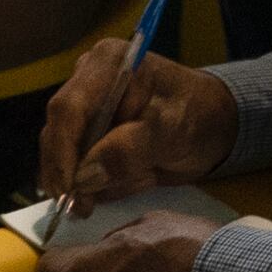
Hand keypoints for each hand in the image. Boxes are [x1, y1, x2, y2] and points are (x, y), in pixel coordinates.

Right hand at [38, 37, 238, 205]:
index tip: (67, 188)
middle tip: (81, 208)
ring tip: (102, 200)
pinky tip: (112, 189)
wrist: (213, 125)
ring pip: (63, 152)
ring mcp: (86, 106)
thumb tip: (85, 176)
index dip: (62, 150)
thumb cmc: (198, 116)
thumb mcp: (172, 131)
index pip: (69, 108)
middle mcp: (88, 80)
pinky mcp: (88, 131)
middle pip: (58, 131)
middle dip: (67, 172)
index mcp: (108, 64)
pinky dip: (90, 182)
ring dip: (80, 181)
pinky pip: (75, 163)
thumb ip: (130, 150)